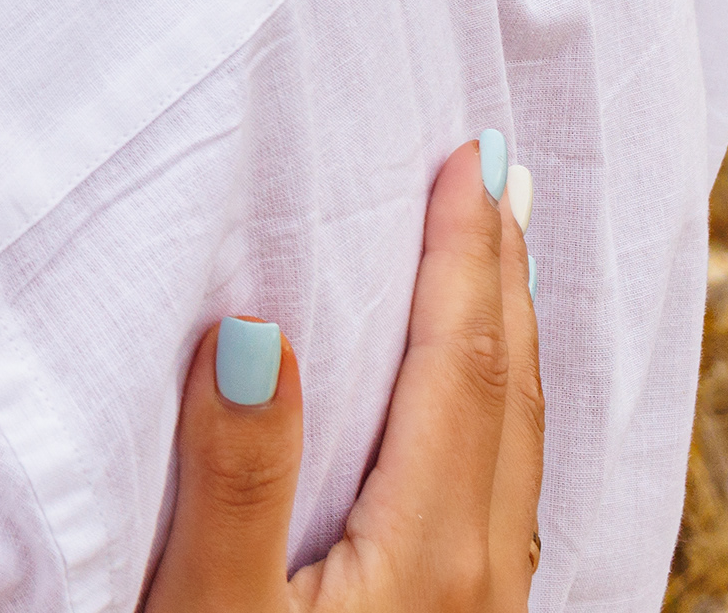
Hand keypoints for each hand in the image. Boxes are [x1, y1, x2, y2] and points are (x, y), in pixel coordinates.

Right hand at [141, 141, 544, 612]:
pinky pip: (504, 497)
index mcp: (429, 554)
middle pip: (508, 399)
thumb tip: (253, 329)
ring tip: (499, 270)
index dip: (462, 257)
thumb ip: (237, 479)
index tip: (468, 159)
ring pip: (516, 449)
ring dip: (508, 344)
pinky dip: (495, 415)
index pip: (456, 371)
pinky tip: (471, 418)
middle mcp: (479, 581)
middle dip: (502, 279)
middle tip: (501, 178)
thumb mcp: (211, 609)